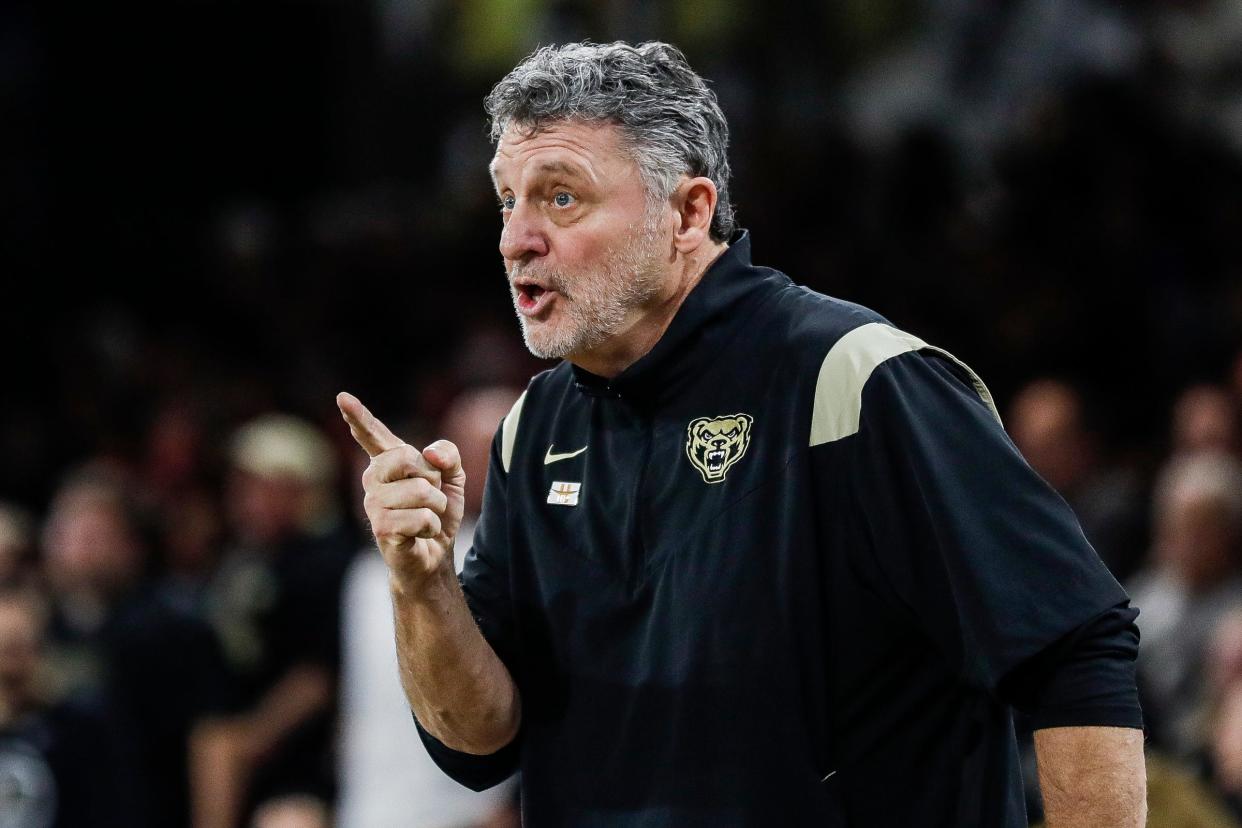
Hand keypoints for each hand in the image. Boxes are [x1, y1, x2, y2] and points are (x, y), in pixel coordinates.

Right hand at [336, 392, 465, 588]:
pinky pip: (422, 517)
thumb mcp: (452, 478)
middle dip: (433, 479)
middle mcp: (373, 480)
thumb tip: (429, 452)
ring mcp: (373, 504)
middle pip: (409, 458)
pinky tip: (419, 534)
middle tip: (429, 498)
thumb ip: (448, 455)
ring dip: (436, 507)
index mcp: (388, 463)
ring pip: (422, 491)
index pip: (372, 434)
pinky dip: (432, 527)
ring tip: (426, 518)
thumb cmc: (437, 513)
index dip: (358, 416)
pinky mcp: (381, 528)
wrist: (434, 554)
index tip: (343, 397)